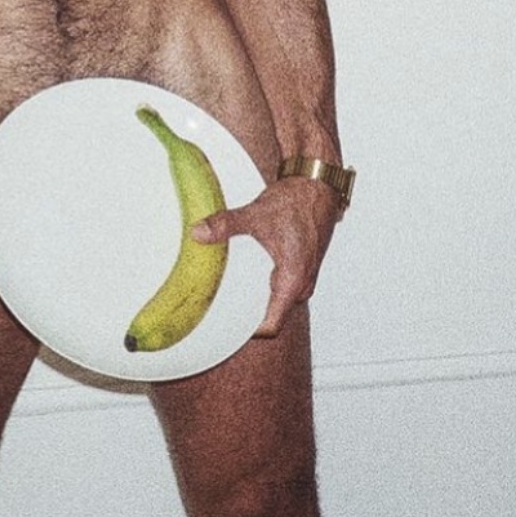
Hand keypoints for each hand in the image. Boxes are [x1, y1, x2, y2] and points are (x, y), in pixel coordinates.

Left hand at [190, 176, 340, 338]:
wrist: (317, 184)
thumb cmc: (297, 202)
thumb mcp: (256, 215)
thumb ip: (225, 226)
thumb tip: (198, 233)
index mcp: (293, 280)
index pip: (271, 325)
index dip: (248, 331)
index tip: (226, 328)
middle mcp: (302, 283)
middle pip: (273, 315)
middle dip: (249, 314)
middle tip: (220, 309)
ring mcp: (304, 276)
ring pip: (278, 300)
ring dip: (259, 297)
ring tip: (231, 292)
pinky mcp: (303, 265)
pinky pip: (283, 286)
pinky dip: (267, 284)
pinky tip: (248, 272)